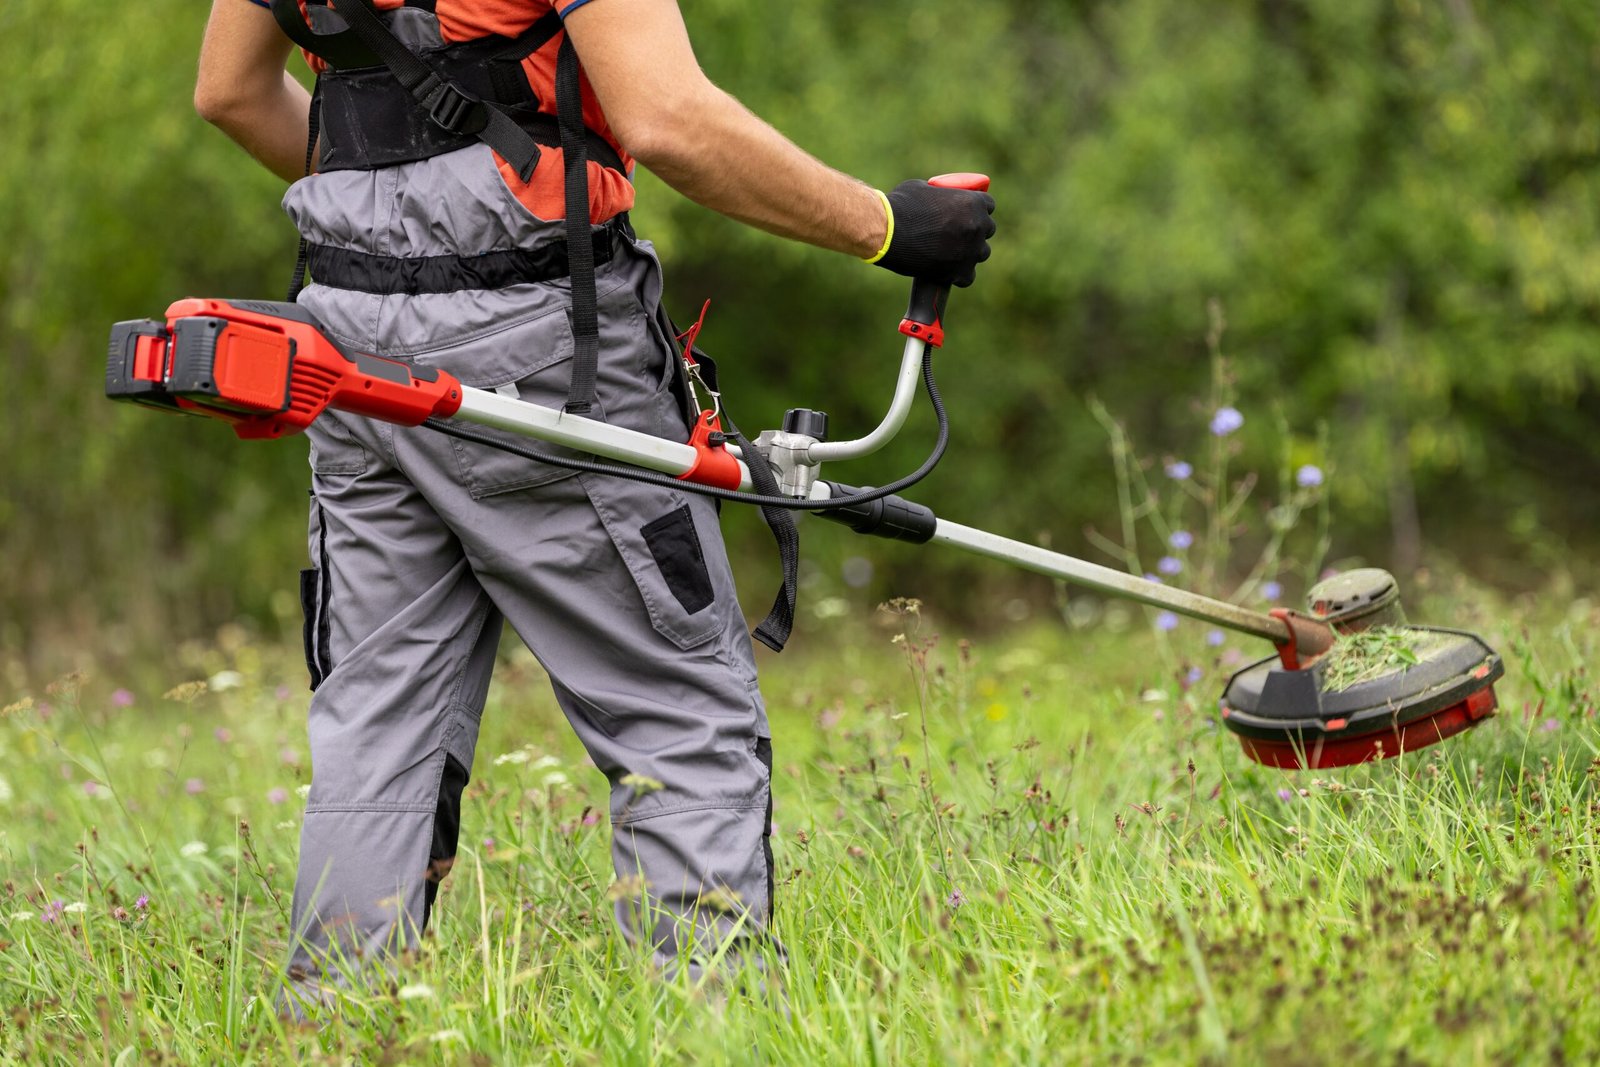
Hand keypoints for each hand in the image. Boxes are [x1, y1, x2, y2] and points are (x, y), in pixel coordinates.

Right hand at [869, 179, 995, 286]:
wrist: (885, 232)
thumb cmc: (900, 206)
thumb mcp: (924, 189)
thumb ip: (942, 195)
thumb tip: (942, 200)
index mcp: (972, 202)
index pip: (988, 205)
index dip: (977, 209)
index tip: (968, 213)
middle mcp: (977, 226)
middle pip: (987, 229)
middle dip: (975, 230)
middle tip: (958, 233)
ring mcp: (969, 251)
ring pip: (981, 253)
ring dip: (969, 252)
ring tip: (951, 253)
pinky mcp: (958, 272)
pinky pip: (968, 277)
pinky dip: (959, 275)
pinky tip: (947, 270)